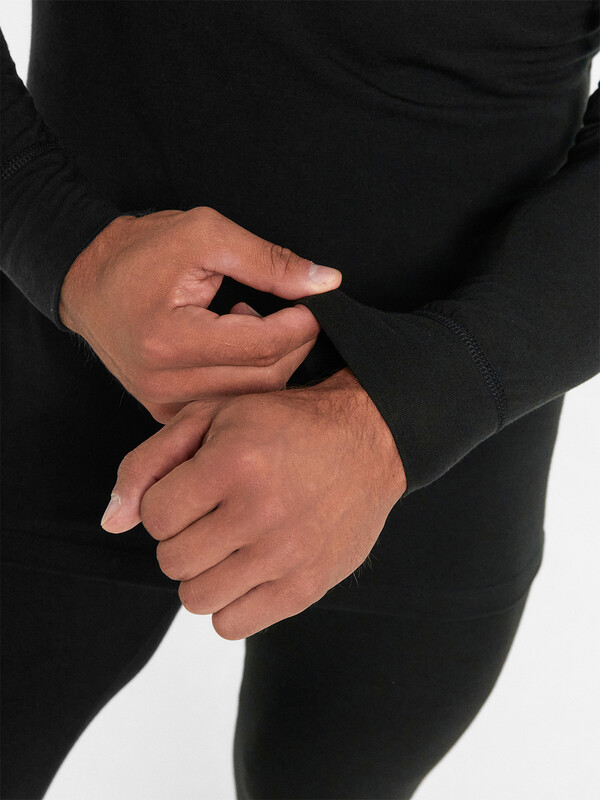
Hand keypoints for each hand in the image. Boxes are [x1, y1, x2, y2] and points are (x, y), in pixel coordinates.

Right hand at [59, 207, 341, 421]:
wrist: (88, 281)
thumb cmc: (140, 252)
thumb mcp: (205, 235)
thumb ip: (269, 260)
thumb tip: (326, 282)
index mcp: (169, 340)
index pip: (262, 346)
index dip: (302, 324)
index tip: (315, 303)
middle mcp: (163, 383)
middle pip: (262, 379)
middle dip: (294, 344)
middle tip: (295, 311)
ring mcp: (163, 403)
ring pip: (250, 397)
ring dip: (270, 361)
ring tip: (251, 322)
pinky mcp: (166, 411)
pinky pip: (228, 404)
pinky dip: (247, 378)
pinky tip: (233, 346)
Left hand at [101, 368, 405, 638]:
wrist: (368, 441)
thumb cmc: (282, 426)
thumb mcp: (211, 418)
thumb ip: (149, 464)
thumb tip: (111, 523)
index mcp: (234, 464)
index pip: (154, 517)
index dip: (166, 502)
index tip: (195, 488)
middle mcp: (261, 513)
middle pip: (171, 561)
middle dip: (181, 537)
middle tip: (213, 514)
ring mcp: (287, 556)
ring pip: (195, 598)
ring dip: (202, 572)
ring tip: (228, 542)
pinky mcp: (307, 587)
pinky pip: (232, 625)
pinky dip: (229, 601)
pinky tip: (247, 568)